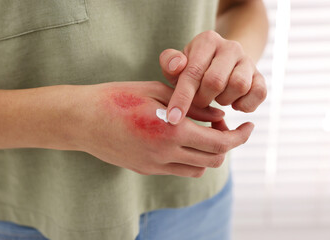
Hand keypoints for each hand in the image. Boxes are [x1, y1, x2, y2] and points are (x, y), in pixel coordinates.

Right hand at [71, 81, 253, 177]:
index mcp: (170, 130)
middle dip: (229, 144)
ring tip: (207, 133)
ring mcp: (155, 165)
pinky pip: (180, 170)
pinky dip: (192, 159)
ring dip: (210, 153)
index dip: (239, 136)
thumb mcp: (155, 91)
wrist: (82, 120)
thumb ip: (191, 105)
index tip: (248, 126)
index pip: (219, 142)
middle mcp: (165, 153)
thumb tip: (219, 114)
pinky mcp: (146, 169)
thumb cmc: (116, 97)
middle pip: (214, 159)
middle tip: (228, 126)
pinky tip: (186, 142)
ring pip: (199, 168)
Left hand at [159, 30, 266, 124]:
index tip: (174, 118)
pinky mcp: (260, 76)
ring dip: (224, 100)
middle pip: (216, 81)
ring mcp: (248, 61)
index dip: (182, 97)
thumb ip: (170, 63)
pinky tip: (234, 103)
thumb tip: (177, 66)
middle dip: (202, 99)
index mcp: (207, 41)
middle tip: (198, 102)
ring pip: (239, 86)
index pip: (193, 72)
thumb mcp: (177, 65)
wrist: (221, 63)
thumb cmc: (193, 68)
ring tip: (216, 98)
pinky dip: (245, 105)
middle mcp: (230, 47)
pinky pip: (259, 93)